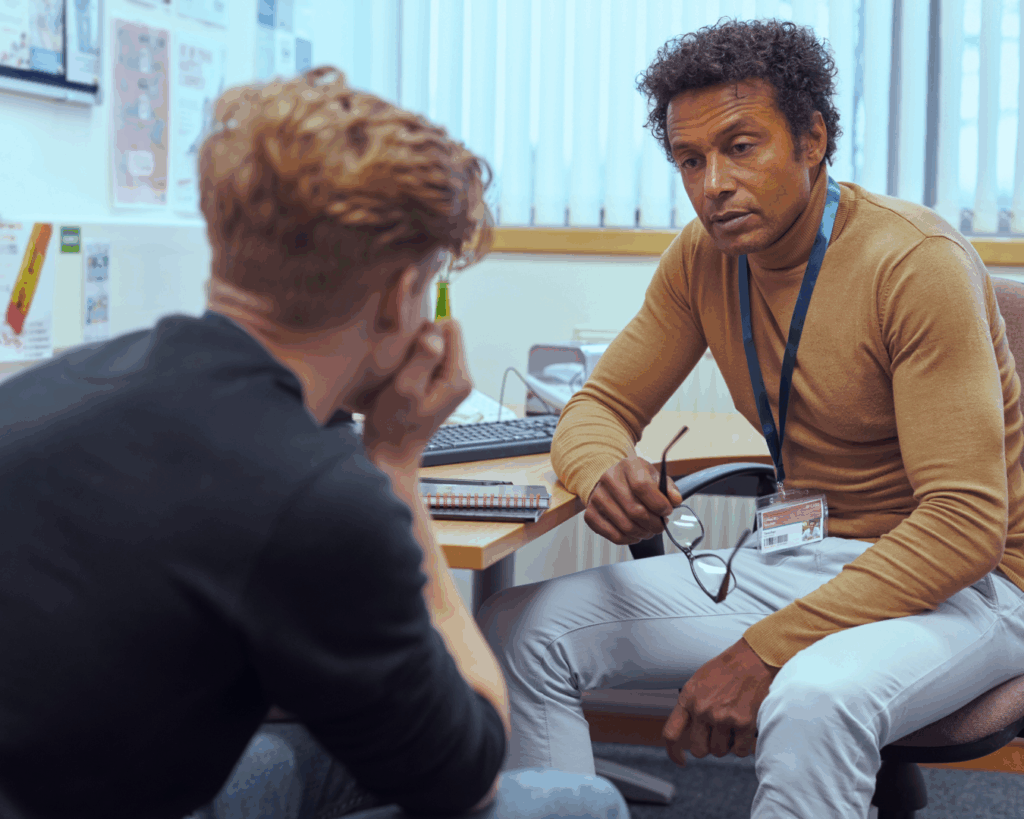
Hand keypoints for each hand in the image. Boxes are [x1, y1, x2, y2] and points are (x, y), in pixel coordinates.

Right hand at [362, 319, 471, 466]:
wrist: (390, 453)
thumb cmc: (394, 425)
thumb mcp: (405, 388)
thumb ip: (423, 358)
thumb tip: (434, 330)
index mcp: (459, 377)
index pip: (451, 327)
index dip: (426, 333)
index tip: (408, 353)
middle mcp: (460, 377)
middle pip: (443, 335)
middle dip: (419, 344)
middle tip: (402, 369)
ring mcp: (449, 382)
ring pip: (432, 346)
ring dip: (412, 355)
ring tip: (400, 376)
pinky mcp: (436, 385)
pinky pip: (424, 359)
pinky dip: (410, 363)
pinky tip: (400, 381)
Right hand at [584, 456, 683, 544]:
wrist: (611, 480)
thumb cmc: (635, 480)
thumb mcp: (654, 476)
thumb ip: (668, 488)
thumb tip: (675, 500)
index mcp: (628, 465)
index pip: (642, 486)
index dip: (659, 504)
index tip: (667, 511)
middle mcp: (609, 478)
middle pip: (635, 510)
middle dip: (654, 524)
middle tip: (660, 525)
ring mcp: (597, 497)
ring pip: (626, 526)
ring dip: (644, 533)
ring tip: (649, 529)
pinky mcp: (590, 514)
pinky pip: (614, 535)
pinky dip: (630, 539)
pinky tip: (636, 534)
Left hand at [663, 637, 779, 766]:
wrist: (753, 658)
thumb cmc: (727, 669)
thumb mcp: (698, 682)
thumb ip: (691, 705)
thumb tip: (689, 729)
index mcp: (688, 698)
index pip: (671, 733)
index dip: (673, 752)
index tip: (681, 760)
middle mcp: (703, 710)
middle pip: (698, 749)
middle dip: (708, 746)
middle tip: (717, 735)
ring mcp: (723, 717)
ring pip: (720, 752)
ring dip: (726, 745)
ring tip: (733, 728)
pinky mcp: (744, 723)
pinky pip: (740, 751)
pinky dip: (743, 746)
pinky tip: (745, 732)